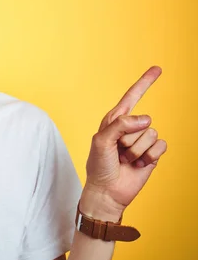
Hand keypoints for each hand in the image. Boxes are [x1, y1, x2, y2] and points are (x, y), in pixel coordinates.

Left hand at [83, 66, 167, 216]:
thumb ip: (120, 125)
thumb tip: (146, 119)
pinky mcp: (152, 153)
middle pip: (142, 121)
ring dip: (137, 150)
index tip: (158, 69)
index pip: (131, 96)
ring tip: (125, 159)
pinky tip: (137, 165)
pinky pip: (160, 146)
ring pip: (151, 134)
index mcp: (114, 120)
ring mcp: (141, 140)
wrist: (108, 191)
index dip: (145, 82)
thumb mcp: (101, 141)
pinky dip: (148, 157)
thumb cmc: (99, 166)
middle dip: (129, 138)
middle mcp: (129, 127)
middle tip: (117, 151)